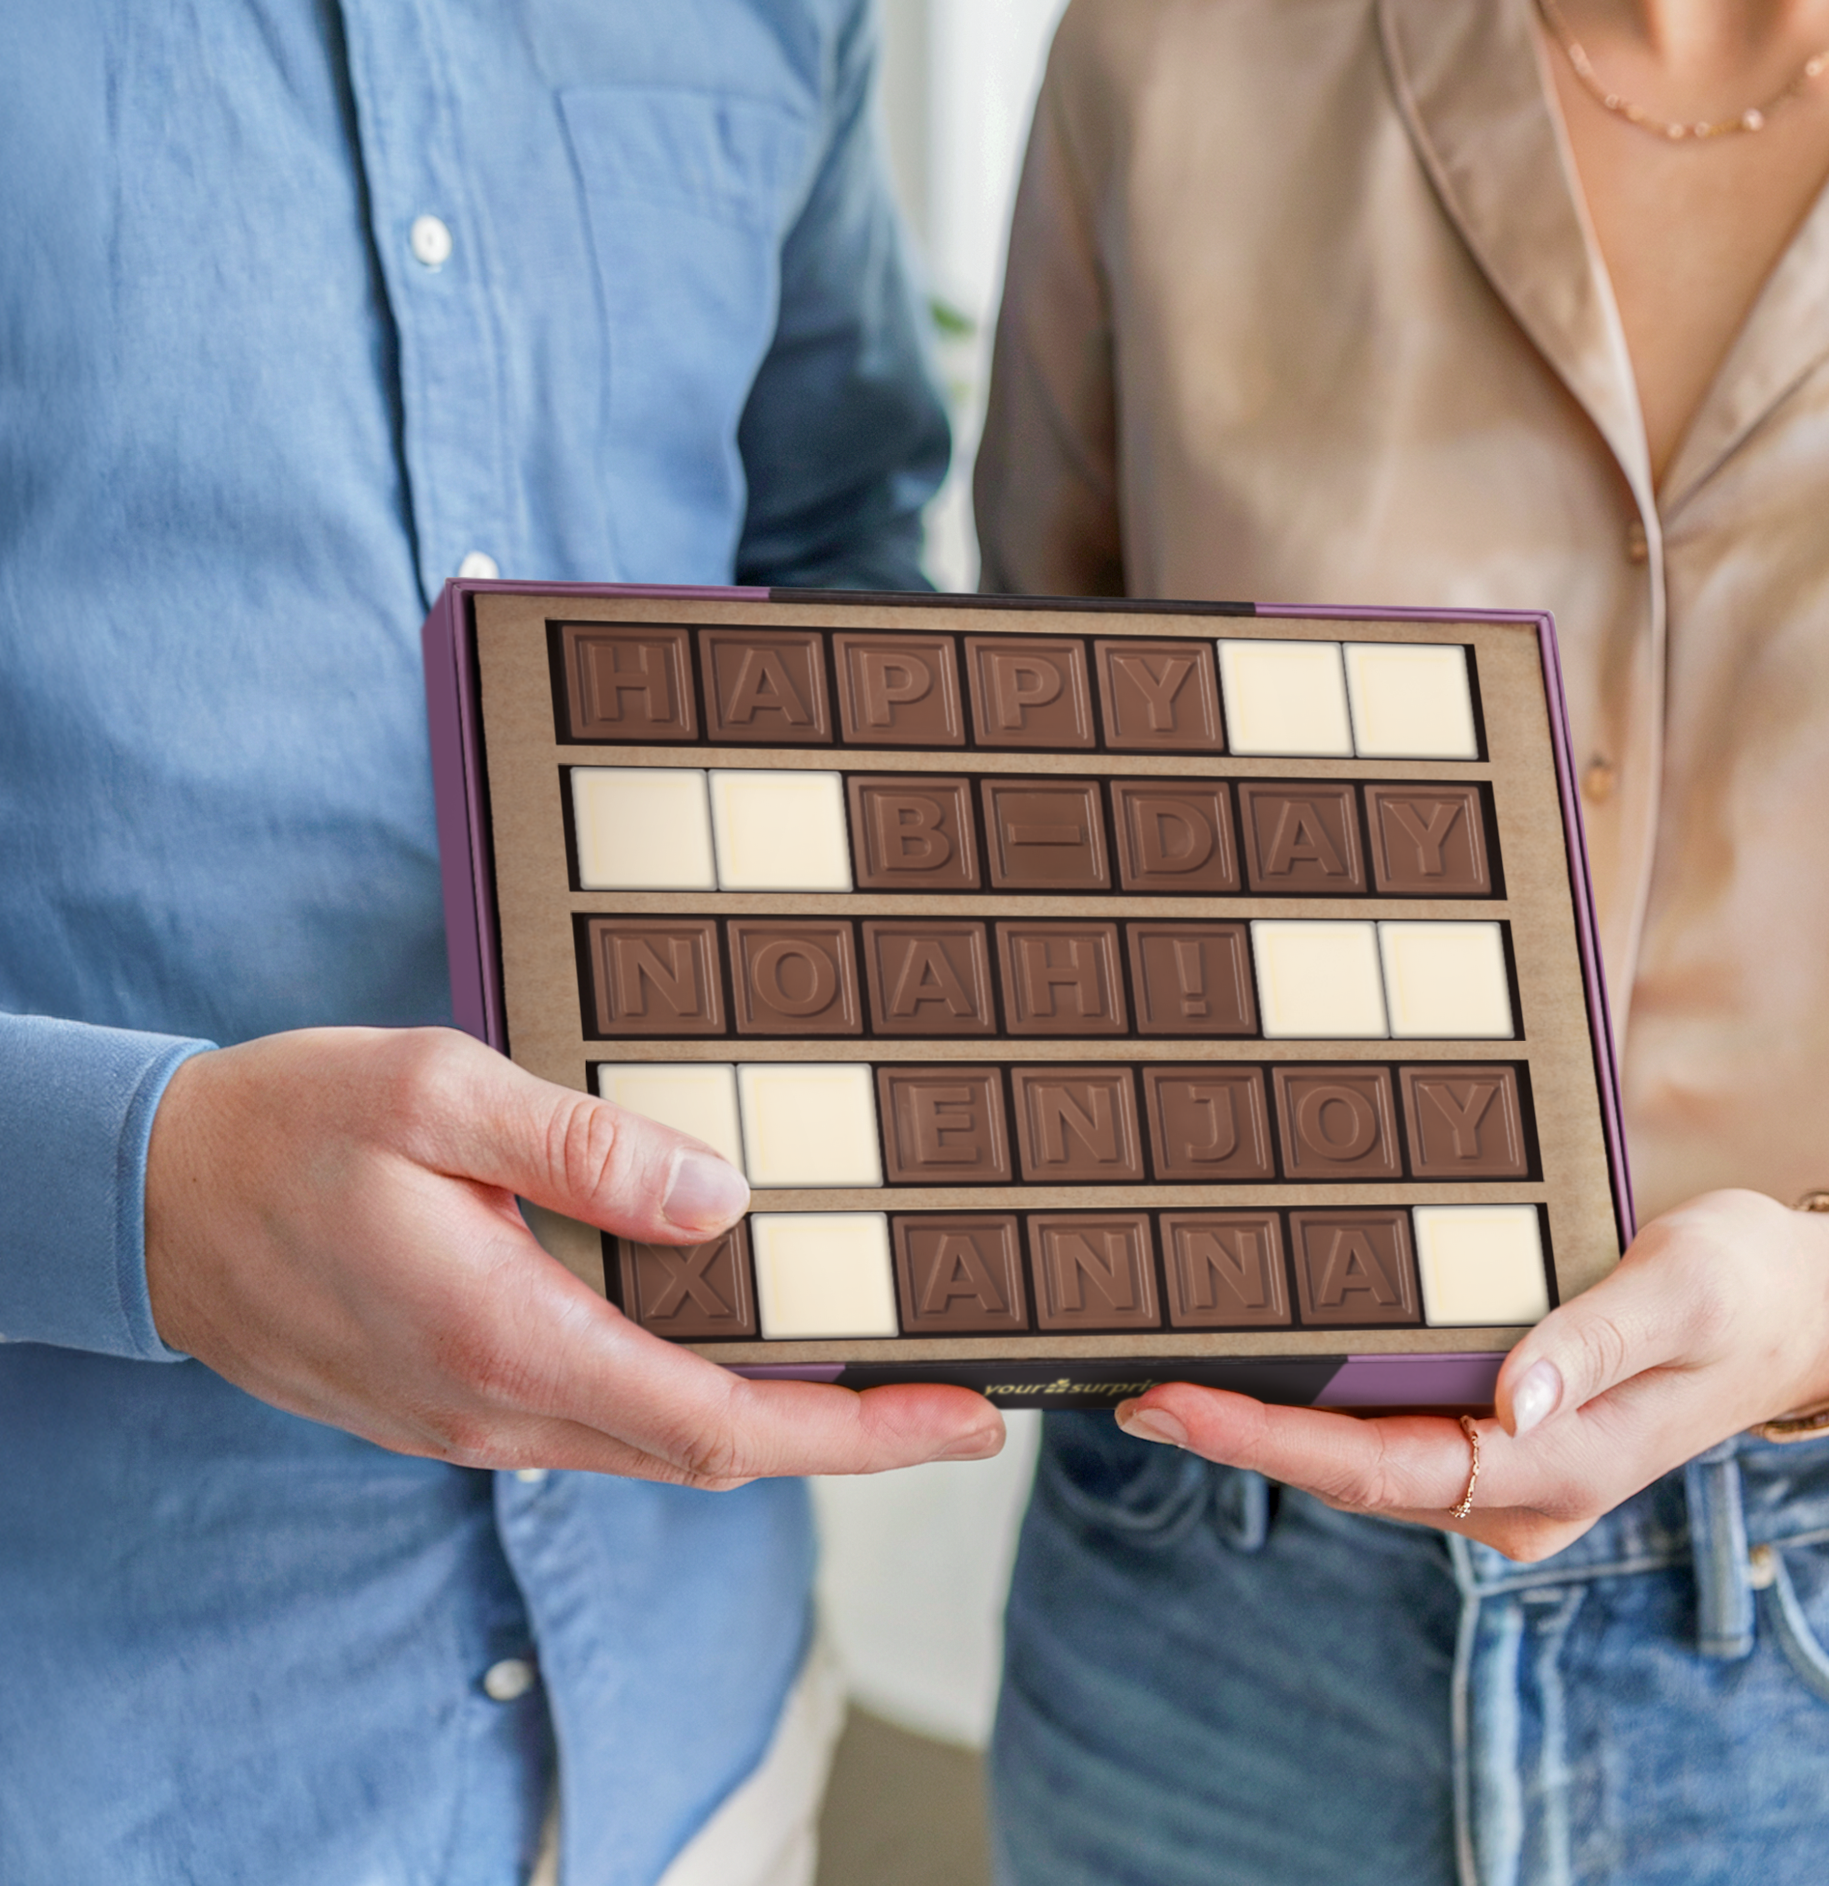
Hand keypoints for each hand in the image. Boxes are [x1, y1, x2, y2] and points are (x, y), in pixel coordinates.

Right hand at [144, 1027, 1002, 1483]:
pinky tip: (731, 1344)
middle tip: (957, 1394)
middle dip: (848, 1436)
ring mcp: (475, 1422)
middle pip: (713, 1454)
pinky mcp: (457, 1404)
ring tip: (871, 1368)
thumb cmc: (288, 1129)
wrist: (147, 1203)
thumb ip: (587, 1147)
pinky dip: (692, 1400)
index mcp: (509, 1338)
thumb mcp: (436, 1093)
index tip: (963, 1416)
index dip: (859, 1431)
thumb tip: (727, 1198)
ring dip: (775, 1420)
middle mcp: (500, 1409)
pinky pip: (603, 1422)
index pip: (723, 1424)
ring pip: (659, 1445)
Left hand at [1113, 1190, 1828, 1560]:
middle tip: (1126, 1385)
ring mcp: (1505, 1474)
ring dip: (1264, 1423)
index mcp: (1555, 1469)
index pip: (1378, 1466)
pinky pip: (1387, 1432)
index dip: (1264, 1439)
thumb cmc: (1742, 1289)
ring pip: (1359, 1459)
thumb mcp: (1678, 1291)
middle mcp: (1519, 1492)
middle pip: (1346, 1472)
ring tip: (1163, 1373)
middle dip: (1235, 1434)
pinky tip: (1259, 1363)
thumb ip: (1591, 1343)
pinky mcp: (1499, 1438)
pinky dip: (1316, 1404)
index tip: (1169, 1403)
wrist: (1800, 1311)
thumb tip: (1508, 1403)